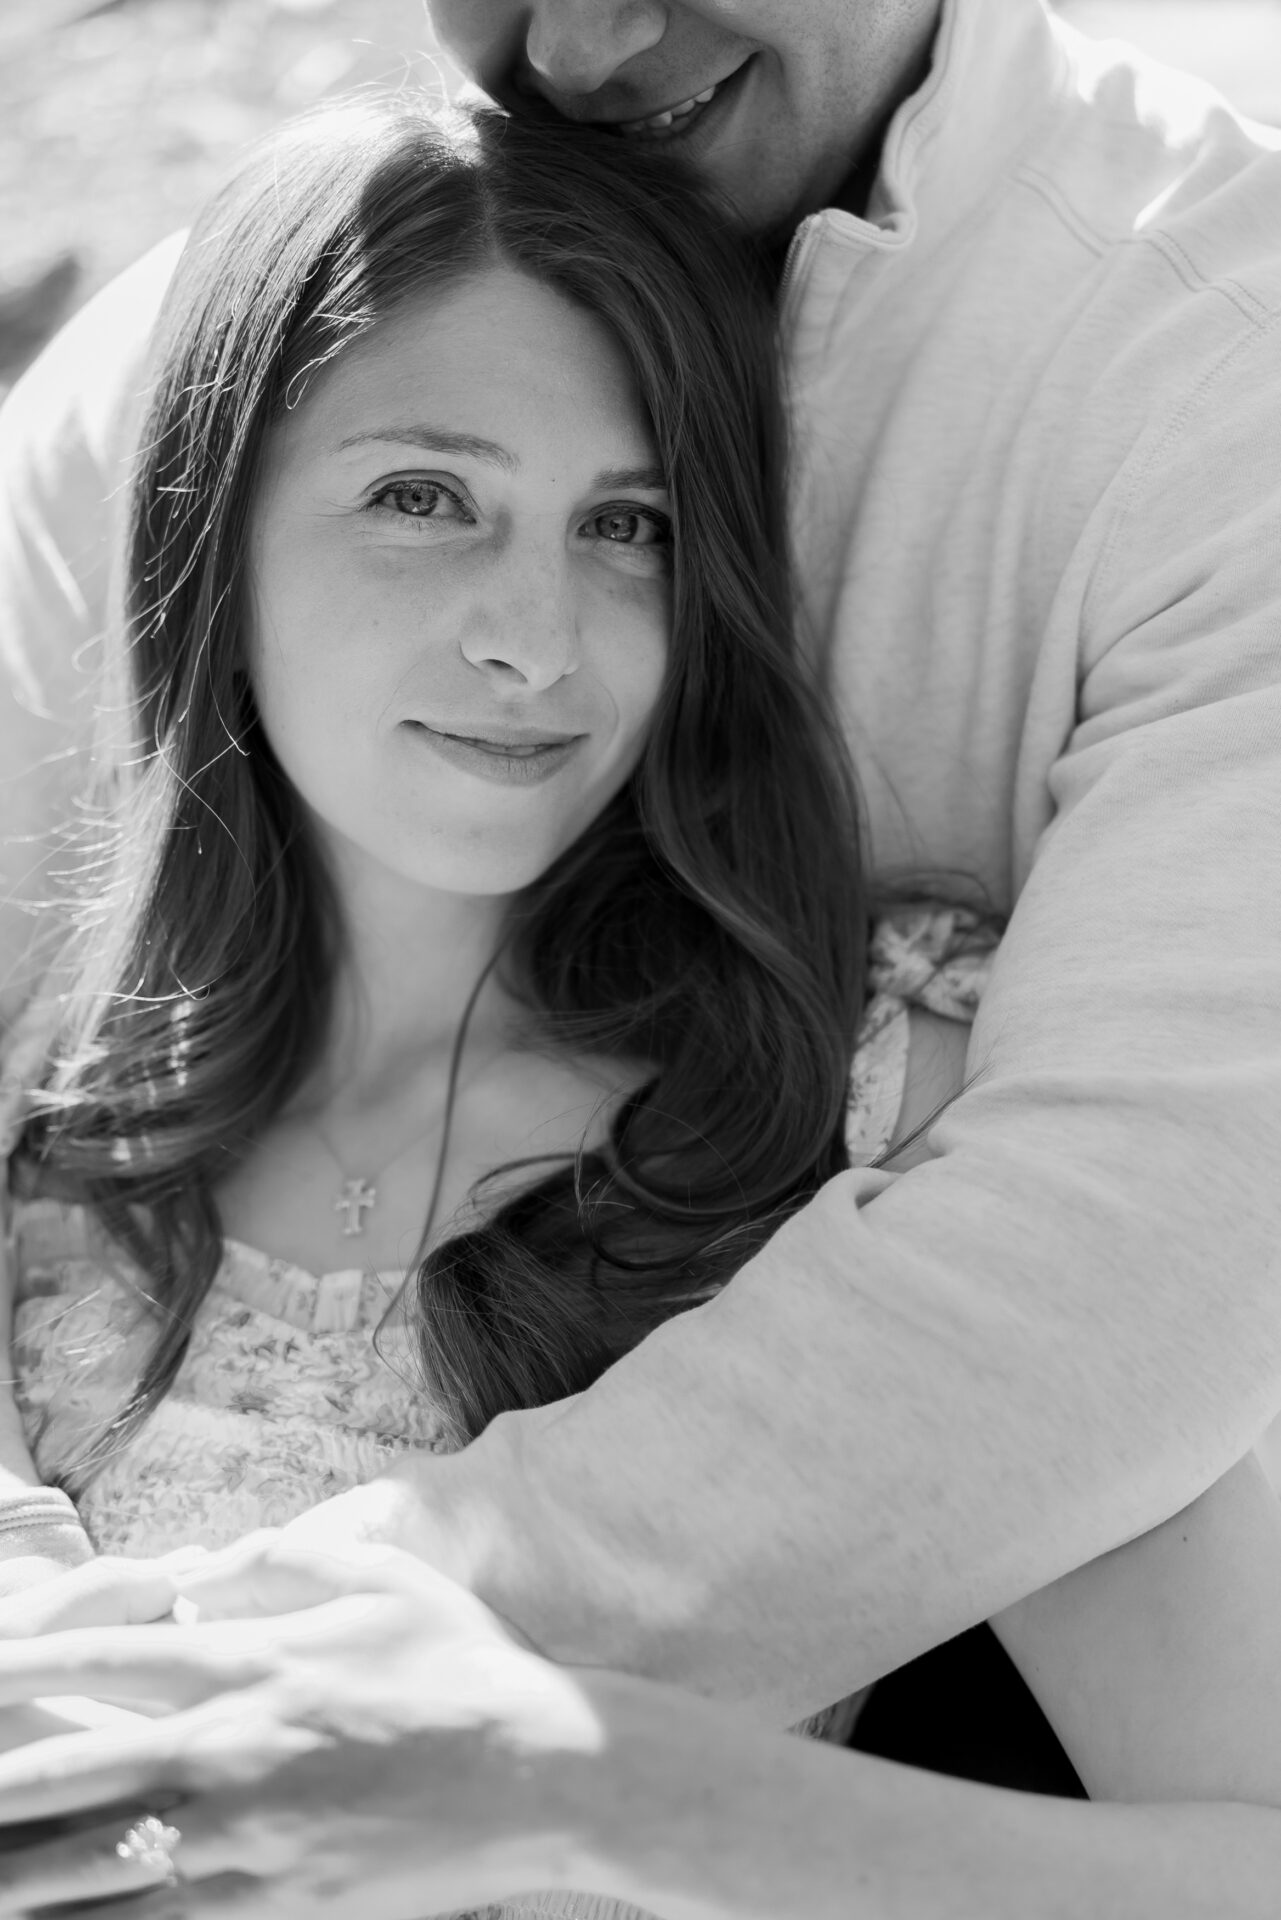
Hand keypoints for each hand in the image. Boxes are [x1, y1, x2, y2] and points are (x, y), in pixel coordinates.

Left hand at [0, 1545, 600, 1916]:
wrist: (542, 1773)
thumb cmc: (462, 1663)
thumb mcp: (380, 1575)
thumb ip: (282, 1557)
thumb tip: (203, 1563)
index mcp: (255, 1660)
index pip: (109, 1658)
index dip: (29, 1661)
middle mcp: (234, 1748)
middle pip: (76, 1769)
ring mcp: (247, 1839)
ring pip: (96, 1864)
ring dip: (21, 1871)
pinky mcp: (273, 1908)